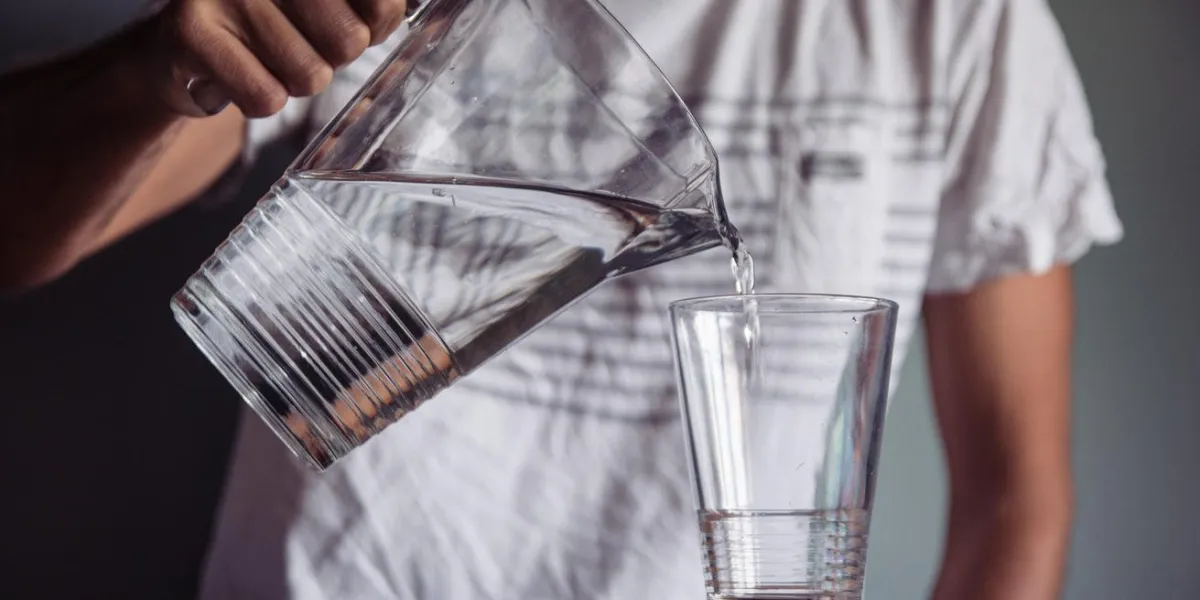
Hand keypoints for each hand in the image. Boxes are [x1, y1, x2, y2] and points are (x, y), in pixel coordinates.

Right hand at [148, 0, 410, 117]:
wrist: (180, 48)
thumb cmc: (269, 24)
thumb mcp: (325, 6)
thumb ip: (372, 7)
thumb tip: (390, 15)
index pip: (381, 3)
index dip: (378, 23)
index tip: (359, 24)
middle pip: (348, 42)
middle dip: (329, 58)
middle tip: (296, 44)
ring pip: (308, 75)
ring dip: (292, 81)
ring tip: (262, 57)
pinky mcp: (191, 32)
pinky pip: (266, 97)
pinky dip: (261, 100)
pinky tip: (239, 74)